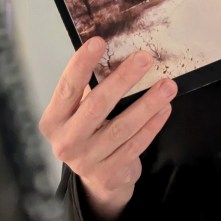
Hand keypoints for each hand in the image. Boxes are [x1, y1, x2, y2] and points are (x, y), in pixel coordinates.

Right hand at [38, 37, 176, 220]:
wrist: (95, 179)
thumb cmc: (88, 132)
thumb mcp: (78, 114)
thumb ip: (89, 90)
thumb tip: (118, 53)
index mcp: (53, 121)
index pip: (67, 88)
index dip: (81, 65)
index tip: (98, 41)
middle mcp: (66, 142)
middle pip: (97, 106)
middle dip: (123, 79)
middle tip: (144, 58)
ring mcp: (87, 161)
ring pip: (122, 127)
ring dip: (147, 103)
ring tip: (167, 85)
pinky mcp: (109, 174)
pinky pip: (135, 145)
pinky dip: (152, 125)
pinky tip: (164, 108)